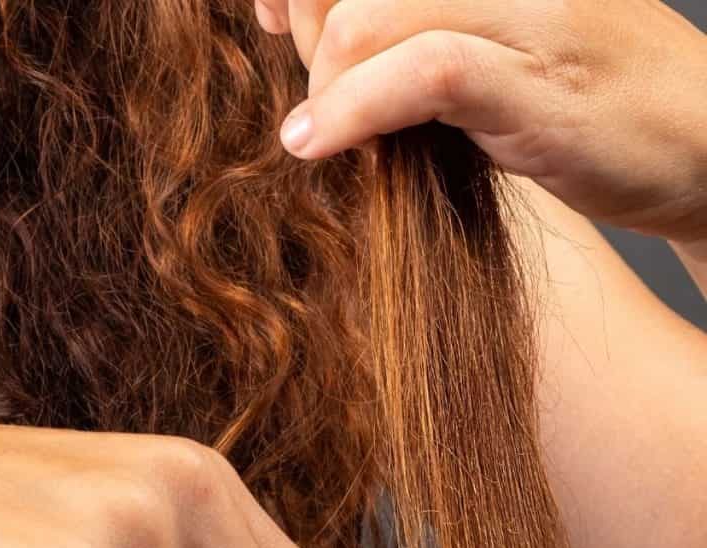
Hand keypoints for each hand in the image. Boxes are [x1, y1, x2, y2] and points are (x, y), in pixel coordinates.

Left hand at [254, 0, 706, 245]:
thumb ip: (407, 30)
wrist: (698, 144)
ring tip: (311, 134)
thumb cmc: (579, 102)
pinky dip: (350, 110)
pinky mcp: (535, 77)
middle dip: (304, 37)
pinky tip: (315, 143)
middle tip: (302, 99)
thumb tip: (301, 24)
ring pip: (368, 18)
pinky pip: (420, 71)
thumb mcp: (485, 51)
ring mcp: (525, 10)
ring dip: (321, 84)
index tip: (272, 17)